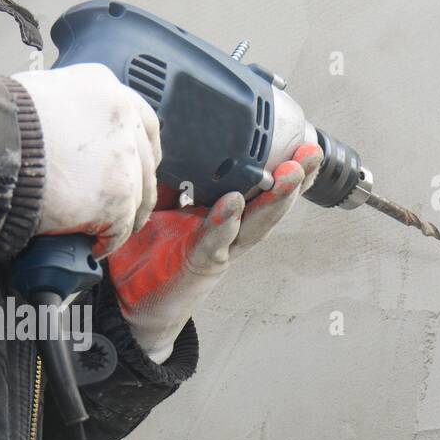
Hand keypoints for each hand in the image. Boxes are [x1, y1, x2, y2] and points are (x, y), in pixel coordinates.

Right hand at [10, 64, 161, 256]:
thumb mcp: (40, 95)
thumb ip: (66, 111)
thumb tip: (60, 135)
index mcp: (105, 89)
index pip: (143, 121)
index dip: (143, 150)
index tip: (140, 166)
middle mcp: (122, 119)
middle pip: (146, 163)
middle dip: (137, 189)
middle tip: (124, 209)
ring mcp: (124, 159)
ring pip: (137, 200)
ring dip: (123, 220)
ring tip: (103, 234)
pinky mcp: (116, 197)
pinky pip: (119, 229)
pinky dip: (107, 242)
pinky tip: (92, 246)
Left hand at [108, 143, 323, 362]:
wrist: (129, 303)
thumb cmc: (147, 256)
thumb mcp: (157, 207)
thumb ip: (169, 180)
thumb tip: (168, 142)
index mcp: (222, 213)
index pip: (258, 185)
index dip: (280, 162)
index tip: (298, 137)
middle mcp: (228, 231)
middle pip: (270, 203)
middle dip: (296, 178)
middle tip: (311, 151)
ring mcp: (218, 249)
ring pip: (255, 224)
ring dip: (276, 199)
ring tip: (292, 173)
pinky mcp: (198, 265)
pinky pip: (214, 242)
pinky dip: (224, 223)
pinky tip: (233, 203)